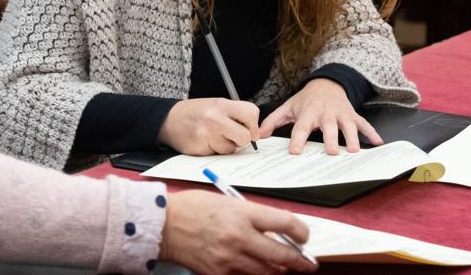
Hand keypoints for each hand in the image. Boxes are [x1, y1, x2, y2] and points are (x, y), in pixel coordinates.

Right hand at [157, 98, 259, 155]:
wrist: (168, 120)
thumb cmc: (196, 113)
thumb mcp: (216, 106)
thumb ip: (237, 116)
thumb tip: (261, 133)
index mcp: (222, 104)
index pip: (251, 113)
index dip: (253, 125)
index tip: (248, 129)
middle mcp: (215, 118)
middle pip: (245, 136)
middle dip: (241, 140)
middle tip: (233, 136)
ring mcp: (207, 134)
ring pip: (231, 149)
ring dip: (226, 146)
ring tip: (213, 137)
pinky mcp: (200, 148)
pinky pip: (218, 155)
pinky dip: (214, 151)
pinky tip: (205, 142)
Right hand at [159, 190, 317, 274]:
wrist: (162, 225)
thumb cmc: (191, 209)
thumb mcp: (226, 202)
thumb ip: (250, 216)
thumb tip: (274, 230)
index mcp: (242, 213)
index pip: (285, 224)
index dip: (301, 232)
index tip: (304, 236)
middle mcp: (239, 237)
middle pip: (282, 254)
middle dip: (300, 260)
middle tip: (307, 262)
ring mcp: (229, 258)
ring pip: (267, 272)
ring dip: (279, 270)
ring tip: (283, 267)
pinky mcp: (219, 273)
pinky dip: (254, 274)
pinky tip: (256, 269)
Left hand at [258, 79, 382, 154]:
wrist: (327, 83)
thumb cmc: (306, 99)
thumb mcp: (288, 107)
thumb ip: (273, 121)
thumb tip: (259, 135)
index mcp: (308, 113)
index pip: (301, 127)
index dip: (298, 139)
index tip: (295, 152)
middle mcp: (325, 114)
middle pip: (328, 127)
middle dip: (331, 139)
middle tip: (333, 152)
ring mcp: (341, 114)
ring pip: (348, 126)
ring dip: (352, 137)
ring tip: (355, 150)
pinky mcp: (352, 115)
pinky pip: (364, 123)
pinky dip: (372, 132)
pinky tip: (378, 142)